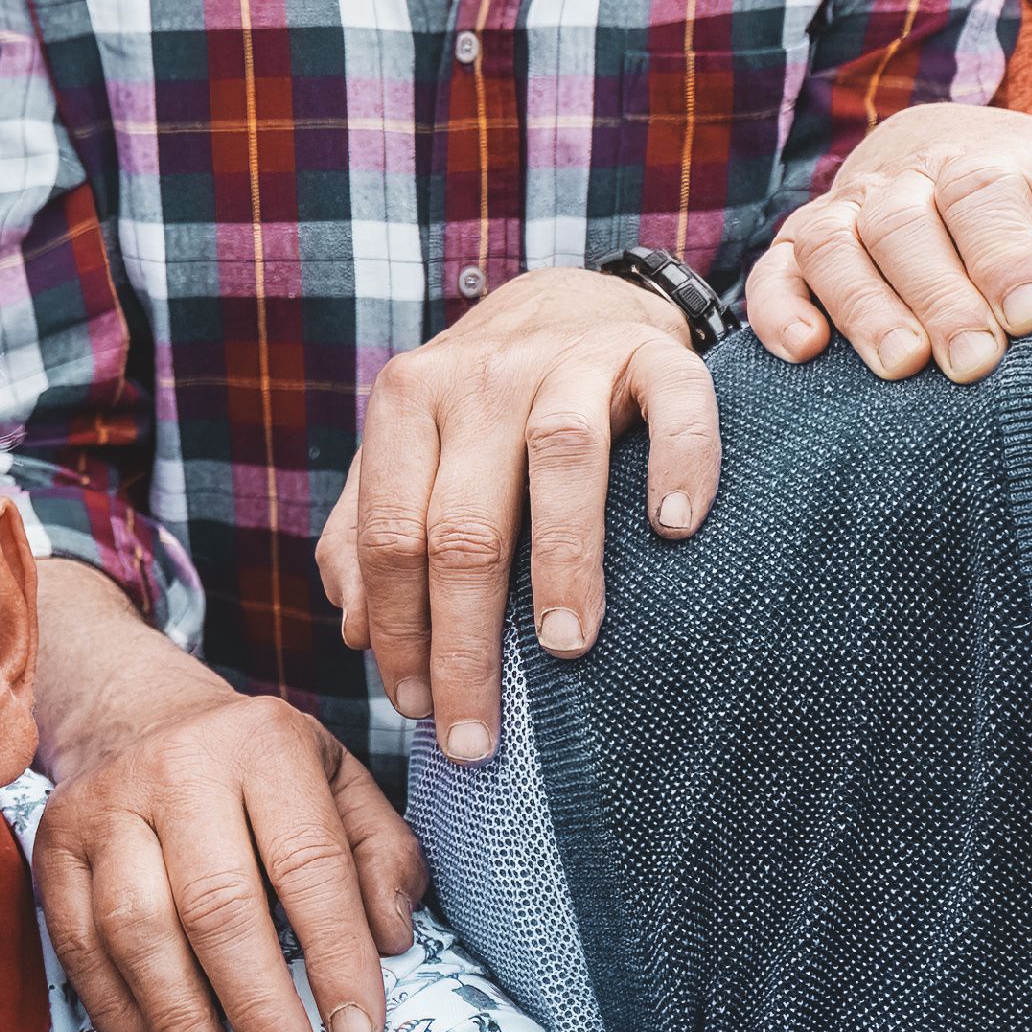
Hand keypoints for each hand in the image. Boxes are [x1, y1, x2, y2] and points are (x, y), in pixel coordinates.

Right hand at [26, 567, 421, 1031]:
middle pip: (217, 908)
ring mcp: (104, 806)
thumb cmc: (258, 769)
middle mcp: (178, 767)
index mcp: (264, 744)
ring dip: (183, 1029)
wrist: (138, 713)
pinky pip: (81, 948)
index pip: (308, 863)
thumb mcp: (339, 781)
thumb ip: (381, 853)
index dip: (337, 957)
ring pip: (138, 934)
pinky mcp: (53, 847)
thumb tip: (394, 939)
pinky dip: (121, 1018)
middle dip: (260, 1013)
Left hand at [319, 268, 715, 757]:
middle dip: (465, 643)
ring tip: (566, 648)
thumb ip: (367, 532)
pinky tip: (673, 528)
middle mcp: (482, 373)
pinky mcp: (652, 350)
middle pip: (463, 523)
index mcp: (409, 401)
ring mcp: (570, 357)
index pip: (391, 536)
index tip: (417, 712)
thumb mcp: (411, 455)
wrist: (571, 300)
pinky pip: (674, 402)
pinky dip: (678, 463)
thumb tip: (353, 629)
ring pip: (559, 459)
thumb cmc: (486, 409)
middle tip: (478, 732)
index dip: (400, 632)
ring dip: (564, 563)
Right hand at [743, 103, 1031, 380]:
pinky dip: (778, 307)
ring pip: (834, 244)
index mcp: (984, 159)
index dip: (1005, 250)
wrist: (945, 154)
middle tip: (973, 360)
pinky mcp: (796, 254)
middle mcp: (905, 179)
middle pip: (908, 223)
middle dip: (940, 294)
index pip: (986, 193)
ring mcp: (844, 213)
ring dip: (864, 304)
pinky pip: (772, 273)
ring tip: (900, 364)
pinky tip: (804, 350)